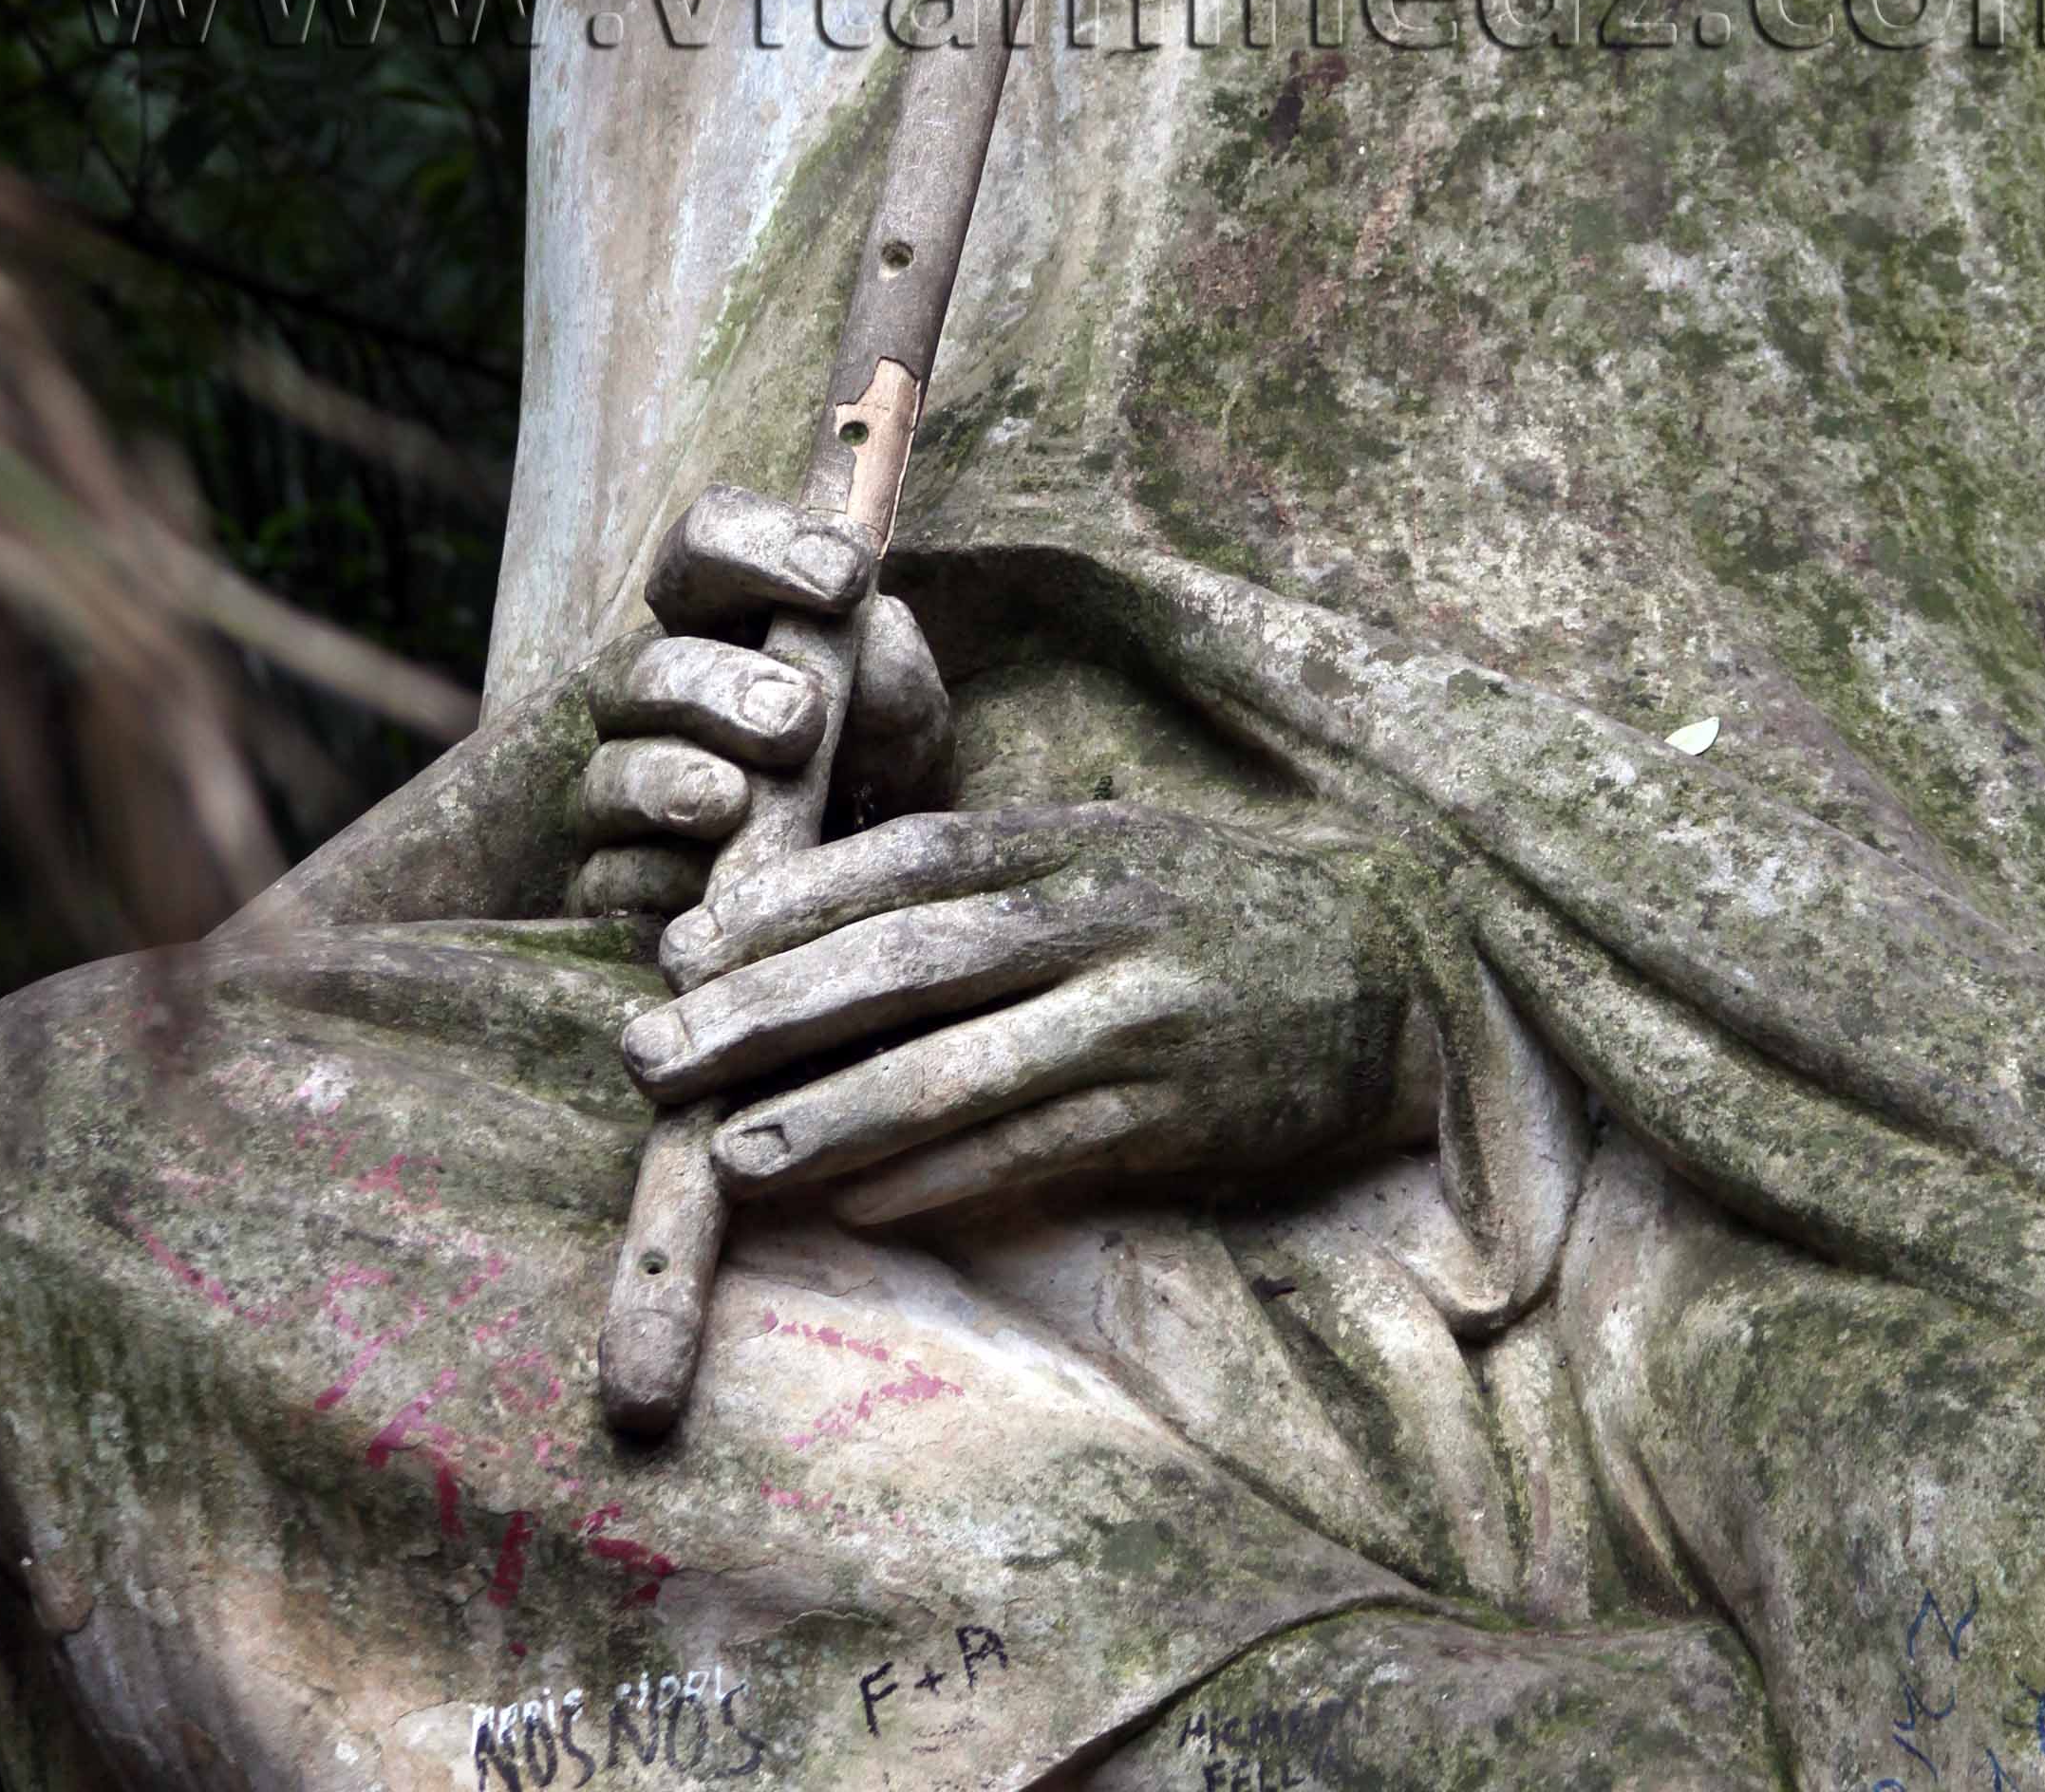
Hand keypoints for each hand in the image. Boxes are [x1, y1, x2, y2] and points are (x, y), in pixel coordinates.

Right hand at [568, 485, 949, 924]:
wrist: (876, 883)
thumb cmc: (879, 762)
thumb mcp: (905, 707)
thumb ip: (886, 658)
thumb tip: (857, 623)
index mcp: (725, 619)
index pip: (706, 544)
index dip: (761, 545)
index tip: (847, 578)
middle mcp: (660, 695)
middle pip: (646, 667)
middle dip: (719, 687)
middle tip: (801, 718)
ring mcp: (629, 788)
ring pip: (614, 773)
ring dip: (672, 781)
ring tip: (737, 801)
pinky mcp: (619, 882)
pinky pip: (611, 879)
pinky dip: (658, 881)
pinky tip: (708, 887)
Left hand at [620, 801, 1415, 1222]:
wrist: (1394, 968)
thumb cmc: (1210, 909)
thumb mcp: (1105, 846)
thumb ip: (985, 866)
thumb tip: (816, 911)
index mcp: (1072, 843)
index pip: (904, 862)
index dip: (784, 906)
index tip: (680, 946)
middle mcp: (1098, 921)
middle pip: (905, 964)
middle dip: (766, 1013)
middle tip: (651, 1055)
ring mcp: (1139, 1019)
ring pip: (959, 1072)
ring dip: (831, 1117)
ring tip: (728, 1154)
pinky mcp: (1175, 1114)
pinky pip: (1036, 1154)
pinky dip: (940, 1180)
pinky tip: (858, 1200)